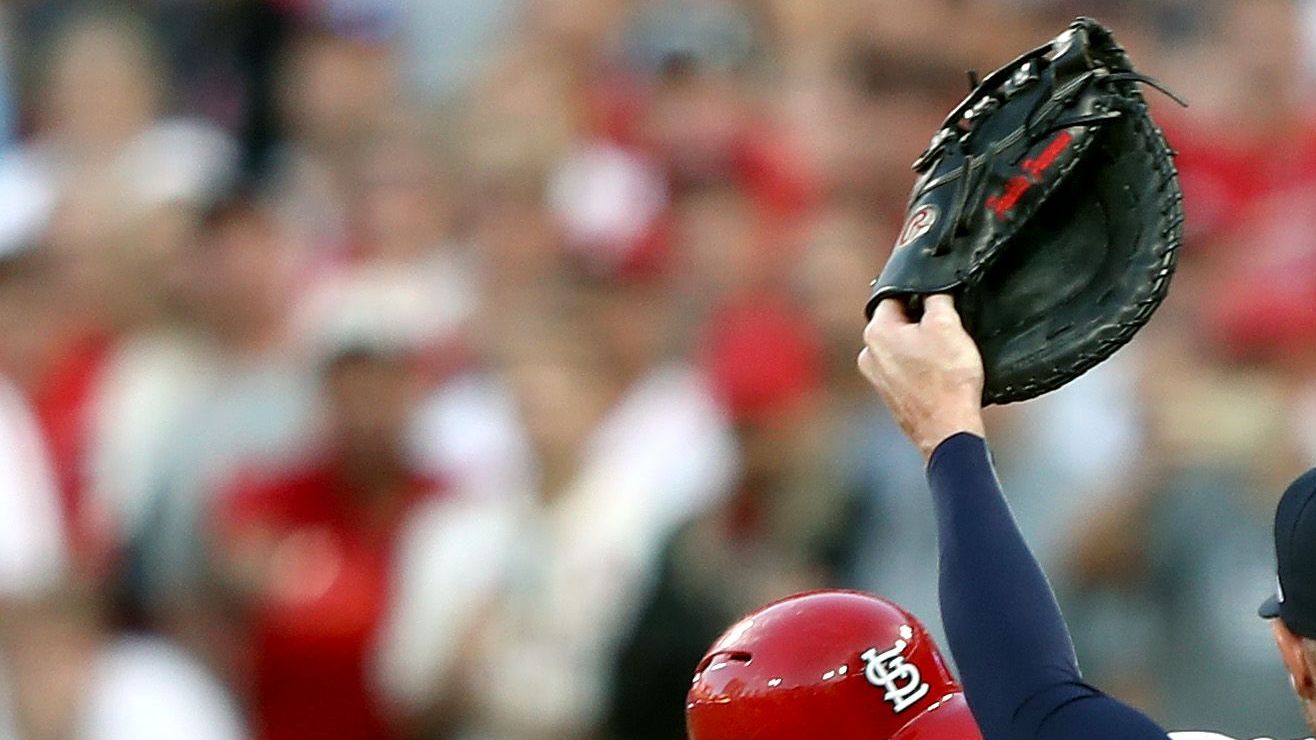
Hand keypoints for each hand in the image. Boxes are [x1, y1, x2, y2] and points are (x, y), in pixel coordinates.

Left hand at [858, 295, 985, 459]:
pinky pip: (905, 367)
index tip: (938, 296)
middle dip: (921, 319)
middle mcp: (868, 353)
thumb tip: (931, 288)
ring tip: (946, 354)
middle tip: (947, 329)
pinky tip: (940, 373)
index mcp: (876, 331)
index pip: (893, 294)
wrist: (948, 430)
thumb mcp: (948, 325)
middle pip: (898, 320)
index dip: (919, 290)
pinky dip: (921, 365)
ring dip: (922, 343)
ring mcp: (877, 376)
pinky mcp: (890, 393)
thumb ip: (936, 297)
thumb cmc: (947, 381)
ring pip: (902, 344)